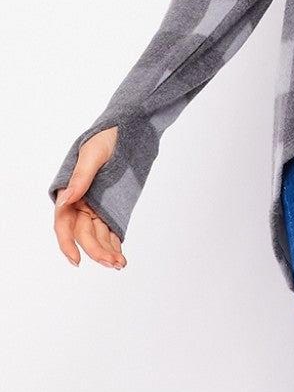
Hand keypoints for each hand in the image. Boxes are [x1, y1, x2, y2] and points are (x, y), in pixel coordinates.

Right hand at [53, 126, 126, 269]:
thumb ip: (81, 178)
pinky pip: (110, 230)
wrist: (131, 127)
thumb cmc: (107, 135)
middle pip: (84, 233)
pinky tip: (120, 257)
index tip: (76, 260)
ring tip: (119, 264)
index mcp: (70, 191)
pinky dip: (114, 244)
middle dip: (96, 250)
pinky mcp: (112, 207)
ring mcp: (97, 206)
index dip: (67, 243)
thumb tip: (65, 200)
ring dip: (106, 251)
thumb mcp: (93, 153)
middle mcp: (81, 202)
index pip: (64, 223)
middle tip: (112, 262)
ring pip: (97, 236)